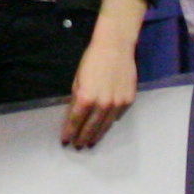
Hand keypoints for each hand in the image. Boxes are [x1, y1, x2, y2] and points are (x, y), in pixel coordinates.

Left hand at [62, 30, 139, 151]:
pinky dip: (110, 121)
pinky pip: (118, 115)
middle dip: (83, 137)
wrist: (115, 47)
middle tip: (78, 146)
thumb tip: (75, 116)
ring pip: (106, 125)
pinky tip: (105, 125)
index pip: (75, 121)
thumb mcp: (77, 80)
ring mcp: (117, 103)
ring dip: (97, 135)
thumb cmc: (92, 60)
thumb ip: (76, 99)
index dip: (69, 132)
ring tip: (91, 142)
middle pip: (91, 127)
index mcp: (86, 98)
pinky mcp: (128, 100)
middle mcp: (102, 104)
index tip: (65, 141)